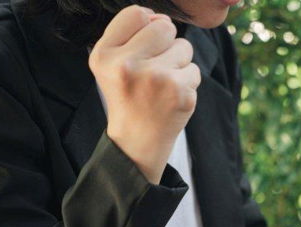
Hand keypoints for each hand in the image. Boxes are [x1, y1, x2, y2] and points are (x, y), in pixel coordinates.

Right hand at [89, 5, 200, 183]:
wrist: (138, 139)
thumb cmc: (127, 94)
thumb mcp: (110, 62)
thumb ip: (129, 32)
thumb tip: (161, 17)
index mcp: (106, 55)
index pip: (137, 14)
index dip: (146, 25)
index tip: (144, 44)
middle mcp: (128, 65)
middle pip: (165, 26)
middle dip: (166, 43)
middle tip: (155, 67)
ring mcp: (157, 79)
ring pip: (184, 47)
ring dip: (178, 63)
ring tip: (162, 83)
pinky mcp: (181, 93)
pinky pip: (194, 70)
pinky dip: (187, 82)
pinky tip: (171, 96)